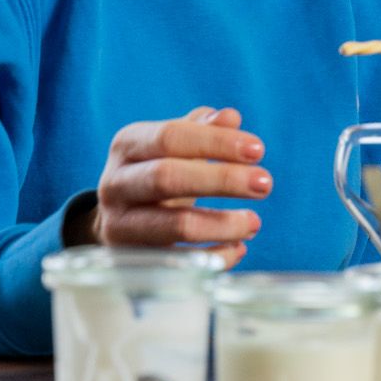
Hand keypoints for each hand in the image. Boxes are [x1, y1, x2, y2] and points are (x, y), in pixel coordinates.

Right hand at [92, 106, 269, 265]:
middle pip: (168, 178)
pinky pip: (179, 263)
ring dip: (222, 225)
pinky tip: (238, 248)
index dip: (215, 142)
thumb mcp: (171, 149)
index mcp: (127, 145)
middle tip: (265, 184)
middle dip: (222, 180)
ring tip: (254, 222)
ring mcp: (120, 225)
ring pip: (174, 225)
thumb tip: (230, 117)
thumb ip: (201, 131)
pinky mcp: (133, 261)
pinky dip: (213, 257)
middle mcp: (116, 183)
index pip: (170, 137)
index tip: (257, 150)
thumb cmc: (155, 174)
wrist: (118, 220)